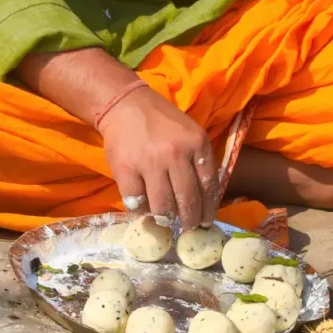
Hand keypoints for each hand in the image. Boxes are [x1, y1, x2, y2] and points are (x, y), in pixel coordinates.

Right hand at [98, 86, 218, 228]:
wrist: (125, 105)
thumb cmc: (160, 121)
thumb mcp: (189, 133)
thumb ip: (198, 160)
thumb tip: (203, 199)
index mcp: (196, 143)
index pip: (208, 186)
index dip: (208, 209)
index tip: (206, 221)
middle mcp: (175, 154)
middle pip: (187, 200)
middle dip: (189, 220)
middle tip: (188, 227)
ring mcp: (149, 163)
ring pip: (163, 206)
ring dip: (166, 218)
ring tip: (166, 220)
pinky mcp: (126, 170)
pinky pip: (136, 202)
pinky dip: (141, 211)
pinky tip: (144, 210)